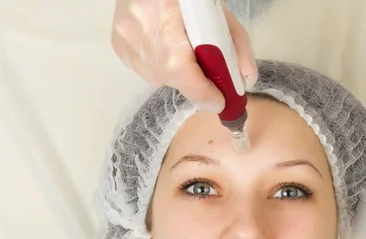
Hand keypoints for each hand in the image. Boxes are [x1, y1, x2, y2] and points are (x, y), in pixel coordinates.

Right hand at [111, 0, 257, 113]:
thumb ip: (237, 45)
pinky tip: (166, 46)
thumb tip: (247, 79)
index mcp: (167, 10)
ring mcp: (126, 38)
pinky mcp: (119, 45)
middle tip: (208, 75)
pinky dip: (163, 67)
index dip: (202, 91)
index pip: (179, 67)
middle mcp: (140, 27)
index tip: (220, 101)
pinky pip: (147, 71)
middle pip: (172, 77)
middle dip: (195, 83)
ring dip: (179, 73)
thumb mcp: (218, 12)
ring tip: (183, 49)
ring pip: (160, 78)